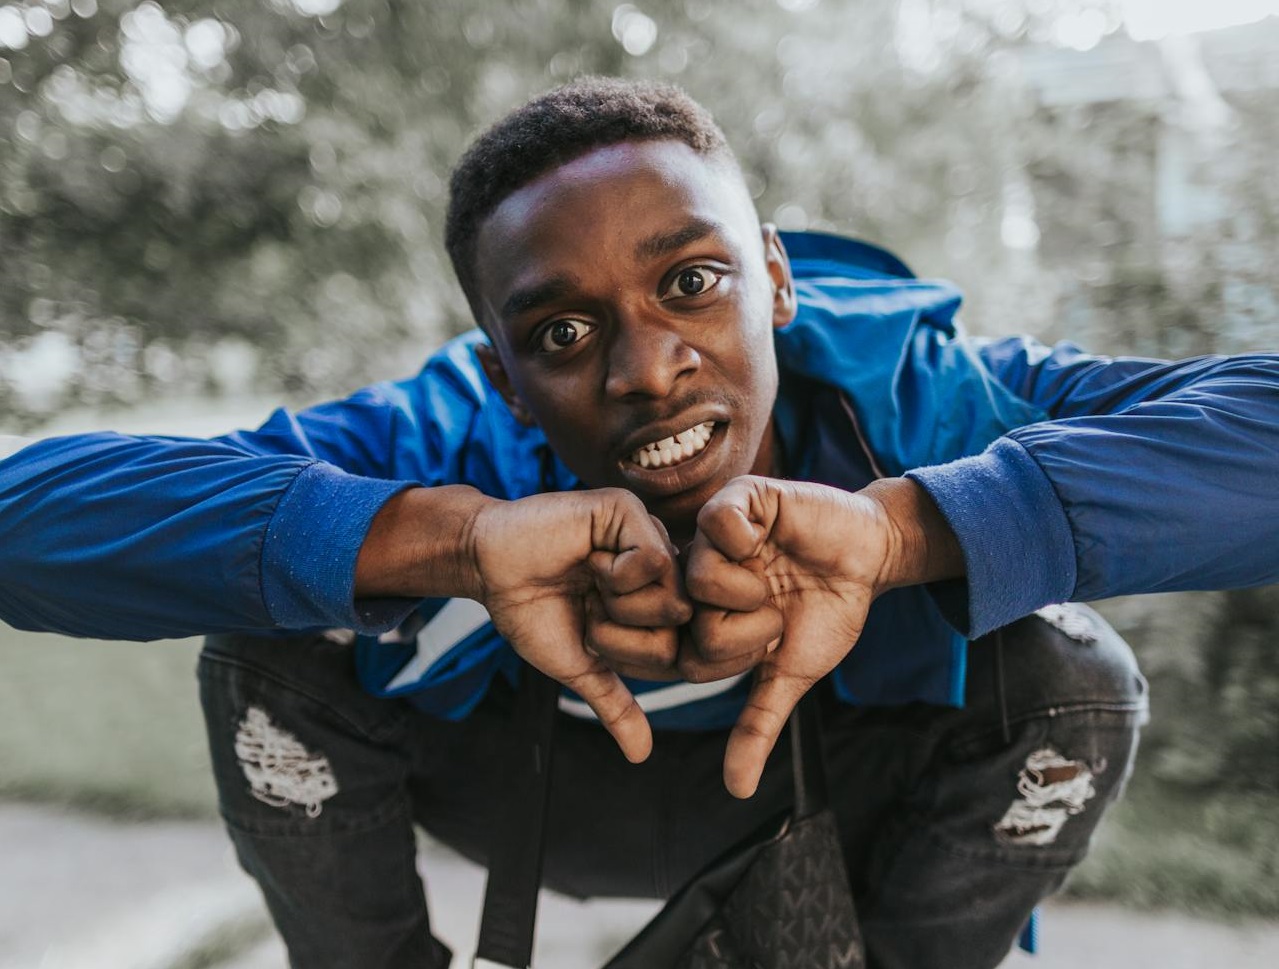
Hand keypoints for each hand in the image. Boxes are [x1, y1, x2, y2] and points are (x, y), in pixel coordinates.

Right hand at [469, 489, 691, 762]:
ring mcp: (650, 537)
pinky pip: (654, 557)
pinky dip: (618, 573)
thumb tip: (642, 756)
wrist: (489, 568)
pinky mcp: (631, 513)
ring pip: (673, 592)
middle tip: (592, 608)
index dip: (637, 655)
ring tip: (590, 582)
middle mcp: (662, 569)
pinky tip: (592, 561)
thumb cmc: (531, 611)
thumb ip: (615, 704)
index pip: (681, 648)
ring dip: (621, 602)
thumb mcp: (579, 664)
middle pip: (683, 623)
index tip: (596, 633)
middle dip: (628, 631)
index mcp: (655, 602)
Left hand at [682, 476, 961, 797]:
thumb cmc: (827, 613)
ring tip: (773, 579)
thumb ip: (757, 724)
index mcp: (699, 615)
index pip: (681, 655)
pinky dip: (742, 538)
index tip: (766, 640)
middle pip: (685, 620)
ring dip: (747, 588)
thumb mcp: (791, 674)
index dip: (729, 656)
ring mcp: (712, 536)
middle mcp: (695, 575)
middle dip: (743, 627)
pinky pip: (716, 522)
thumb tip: (736, 791)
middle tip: (774, 610)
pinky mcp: (737, 500)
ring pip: (697, 575)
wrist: (870, 560)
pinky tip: (764, 539)